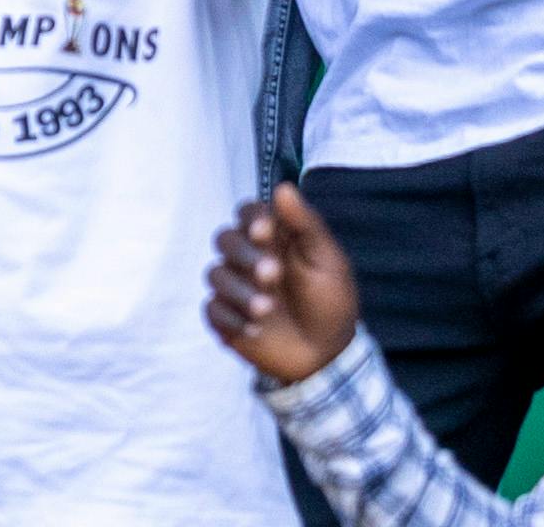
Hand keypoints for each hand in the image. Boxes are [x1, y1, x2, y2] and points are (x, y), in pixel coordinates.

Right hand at [207, 184, 366, 384]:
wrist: (328, 356)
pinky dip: (231, 319)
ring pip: (216, 274)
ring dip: (239, 291)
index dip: (251, 219)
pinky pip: (212, 310)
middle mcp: (248, 258)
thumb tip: (284, 187)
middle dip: (245, 256)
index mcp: (273, 239)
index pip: (248, 213)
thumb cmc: (331, 302)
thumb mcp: (328, 261)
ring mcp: (235, 288)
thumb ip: (306, 224)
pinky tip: (255, 330)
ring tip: (267, 310)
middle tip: (272, 275)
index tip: (264, 232)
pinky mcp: (226, 318)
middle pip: (225, 239)